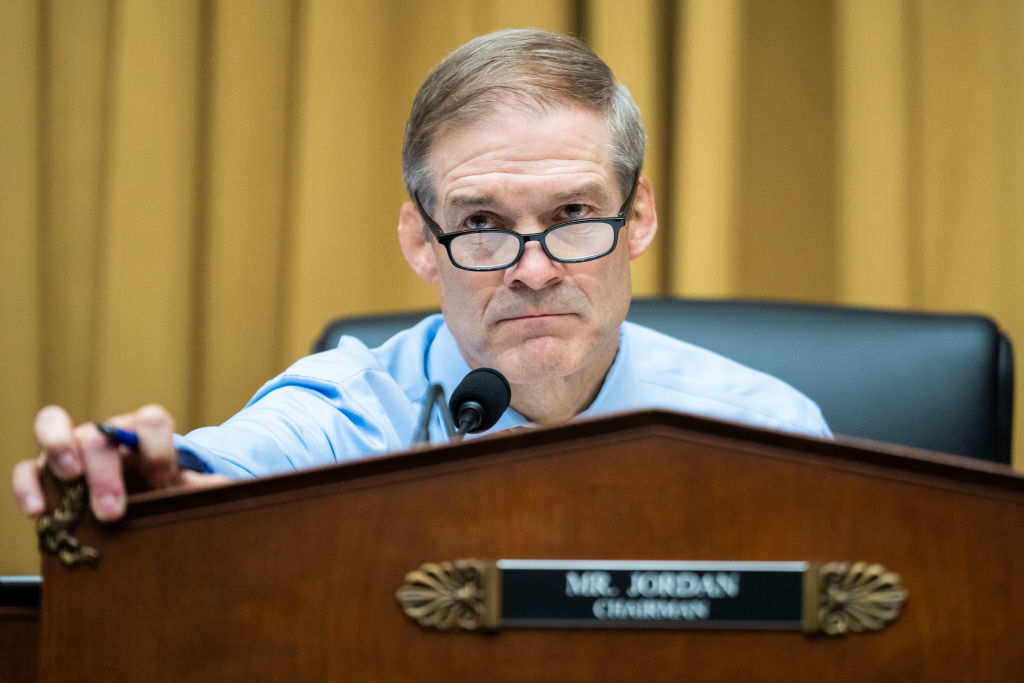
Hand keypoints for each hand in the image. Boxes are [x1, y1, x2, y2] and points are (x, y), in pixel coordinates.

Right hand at [12, 404, 228, 521]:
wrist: (136, 506)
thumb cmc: (161, 492)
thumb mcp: (184, 490)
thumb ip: (203, 487)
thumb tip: (221, 489)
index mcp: (145, 433)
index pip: (152, 420)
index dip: (158, 450)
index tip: (163, 482)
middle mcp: (106, 432)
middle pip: (102, 432)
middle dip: (107, 472)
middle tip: (112, 511)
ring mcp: (72, 447)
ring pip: (54, 425)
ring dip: (61, 450)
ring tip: (70, 480)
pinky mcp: (45, 471)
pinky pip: (28, 467)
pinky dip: (29, 485)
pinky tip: (39, 511)